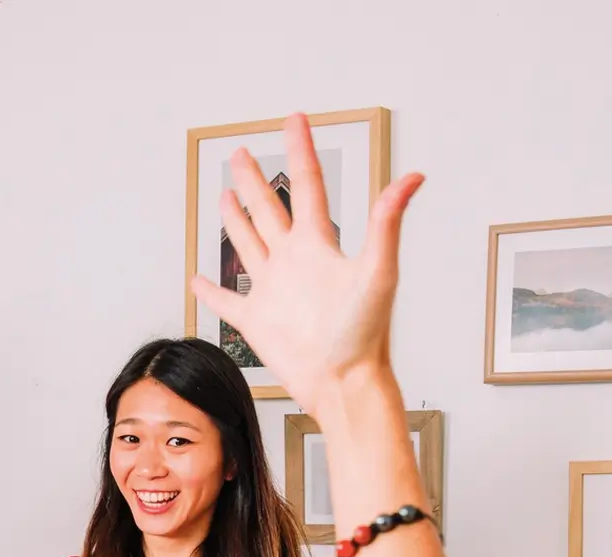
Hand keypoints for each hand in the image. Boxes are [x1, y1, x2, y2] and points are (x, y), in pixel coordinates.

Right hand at [190, 113, 423, 418]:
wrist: (343, 382)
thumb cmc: (365, 334)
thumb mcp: (379, 270)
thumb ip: (387, 221)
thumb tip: (412, 178)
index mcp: (318, 245)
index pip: (307, 185)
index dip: (299, 150)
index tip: (294, 120)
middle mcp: (294, 261)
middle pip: (269, 209)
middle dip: (254, 180)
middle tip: (240, 154)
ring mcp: (273, 290)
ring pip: (248, 244)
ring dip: (236, 221)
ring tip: (226, 197)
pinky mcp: (256, 321)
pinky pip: (227, 301)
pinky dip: (210, 291)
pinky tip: (199, 280)